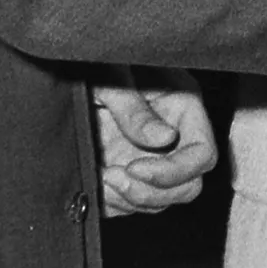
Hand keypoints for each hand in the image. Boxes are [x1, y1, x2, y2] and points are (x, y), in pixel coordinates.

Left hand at [93, 73, 218, 214]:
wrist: (64, 70)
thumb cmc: (96, 62)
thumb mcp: (111, 78)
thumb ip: (135, 108)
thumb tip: (164, 139)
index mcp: (183, 106)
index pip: (202, 154)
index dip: (173, 170)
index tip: (134, 167)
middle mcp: (174, 136)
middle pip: (188, 185)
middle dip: (152, 191)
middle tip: (114, 176)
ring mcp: (152, 158)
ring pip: (162, 200)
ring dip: (132, 199)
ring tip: (101, 177)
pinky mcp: (130, 173)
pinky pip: (134, 205)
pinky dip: (116, 204)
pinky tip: (95, 183)